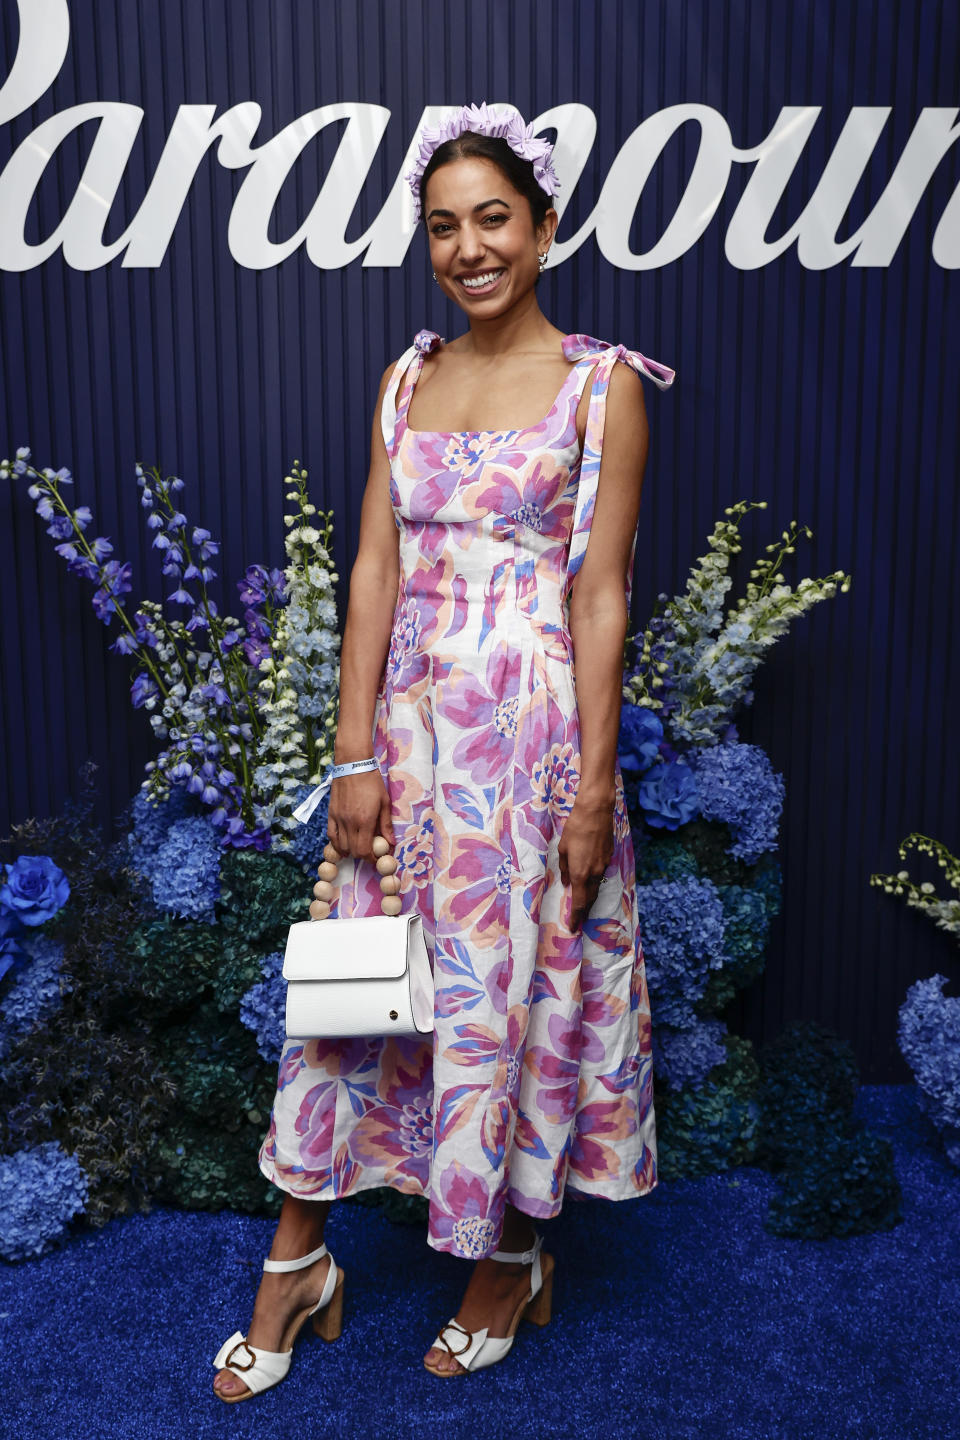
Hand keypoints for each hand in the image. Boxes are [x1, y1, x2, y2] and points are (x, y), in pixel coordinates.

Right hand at [326, 770, 395, 865]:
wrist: (353, 766)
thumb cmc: (372, 783)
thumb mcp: (385, 803)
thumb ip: (386, 825)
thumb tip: (391, 843)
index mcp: (365, 821)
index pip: (365, 850)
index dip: (371, 859)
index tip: (377, 858)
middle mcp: (350, 823)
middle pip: (353, 851)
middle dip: (362, 856)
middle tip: (369, 853)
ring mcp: (338, 819)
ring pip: (341, 846)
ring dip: (350, 851)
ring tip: (358, 848)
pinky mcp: (331, 814)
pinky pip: (331, 835)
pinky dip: (337, 844)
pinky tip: (343, 845)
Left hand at [557, 795, 614, 931]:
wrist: (596, 812)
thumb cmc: (575, 828)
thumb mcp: (563, 849)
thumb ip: (565, 868)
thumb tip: (567, 882)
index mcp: (581, 873)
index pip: (579, 903)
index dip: (576, 917)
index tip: (572, 928)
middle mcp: (594, 873)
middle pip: (590, 899)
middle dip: (584, 911)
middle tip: (578, 920)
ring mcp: (604, 866)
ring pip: (596, 888)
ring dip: (590, 898)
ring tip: (583, 905)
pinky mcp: (609, 857)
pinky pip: (601, 876)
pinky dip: (594, 883)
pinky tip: (589, 882)